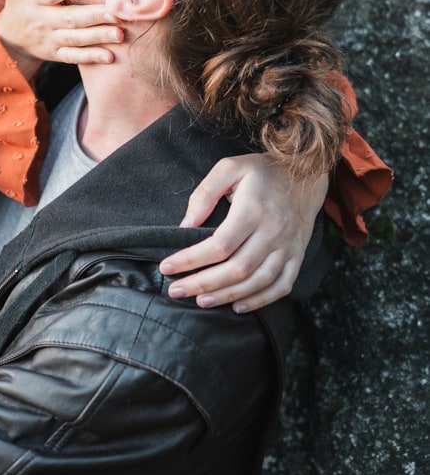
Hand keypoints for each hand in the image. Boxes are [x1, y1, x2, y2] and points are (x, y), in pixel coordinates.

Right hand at [0, 0, 123, 78]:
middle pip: (69, 19)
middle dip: (92, 16)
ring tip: (119, 33)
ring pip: (75, 39)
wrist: (11, 35)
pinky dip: (91, 58)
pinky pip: (74, 57)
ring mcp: (51, 39)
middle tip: (115, 11)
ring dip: (98, 37)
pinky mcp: (57, 53)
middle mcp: (43, 20)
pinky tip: (110, 57)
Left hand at [158, 155, 328, 312]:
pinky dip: (261, 300)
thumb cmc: (262, 171)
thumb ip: (205, 194)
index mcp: (254, 210)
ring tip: (201, 301)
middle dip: (202, 283)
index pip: (219, 245)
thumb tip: (185, 225)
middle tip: (176, 291)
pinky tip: (238, 307)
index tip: (167, 267)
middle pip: (237, 268)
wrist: (307, 173)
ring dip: (227, 295)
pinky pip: (282, 285)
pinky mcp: (298, 255)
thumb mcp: (230, 168)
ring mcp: (289, 246)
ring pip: (258, 281)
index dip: (191, 260)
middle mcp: (274, 231)